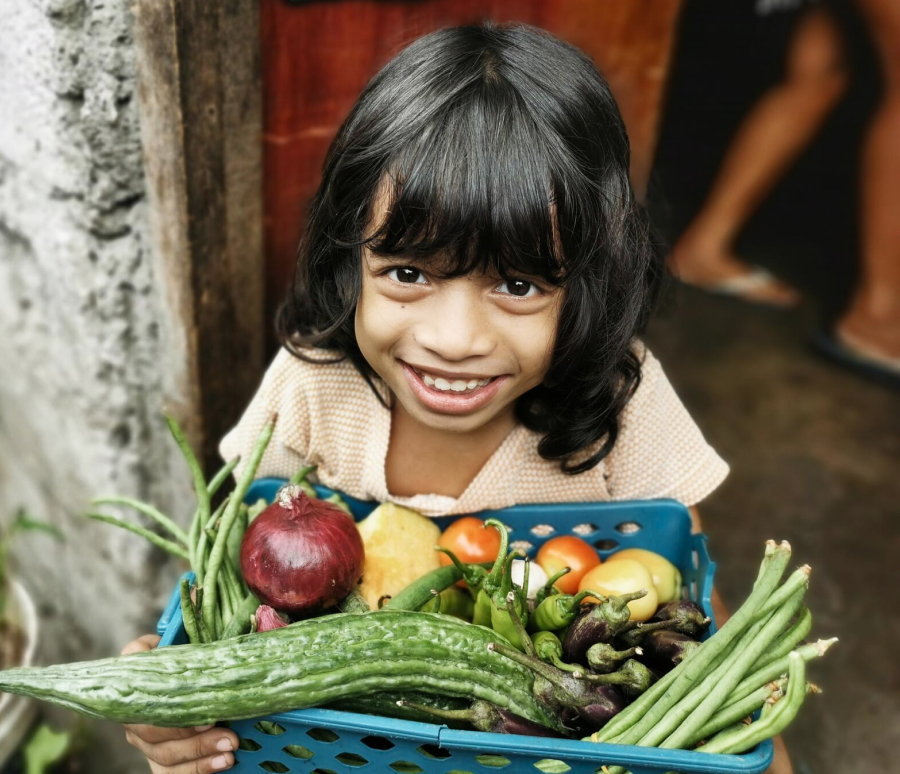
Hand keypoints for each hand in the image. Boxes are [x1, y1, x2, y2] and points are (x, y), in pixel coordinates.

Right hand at [121, 635, 237, 772]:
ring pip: (164, 755)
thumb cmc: (192, 659)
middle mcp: (133, 712)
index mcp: (136, 679)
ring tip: (230, 749)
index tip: (199, 705)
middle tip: (227, 734)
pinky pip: (171, 773)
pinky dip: (198, 769)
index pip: (136, 685)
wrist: (197, 680)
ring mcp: (144, 739)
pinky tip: (222, 763)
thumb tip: (193, 601)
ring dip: (199, 754)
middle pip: (152, 731)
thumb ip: (187, 627)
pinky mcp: (159, 760)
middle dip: (191, 736)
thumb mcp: (189, 641)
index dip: (165, 698)